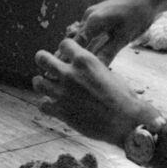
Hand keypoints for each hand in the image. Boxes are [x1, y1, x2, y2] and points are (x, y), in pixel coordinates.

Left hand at [31, 39, 160, 146]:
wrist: (128, 124)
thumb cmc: (124, 98)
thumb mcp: (110, 74)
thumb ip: (92, 69)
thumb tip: (83, 69)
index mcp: (85, 61)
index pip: (64, 43)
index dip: (65, 48)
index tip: (66, 54)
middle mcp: (70, 74)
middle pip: (42, 58)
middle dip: (43, 60)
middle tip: (46, 65)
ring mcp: (63, 93)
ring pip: (38, 82)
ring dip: (41, 83)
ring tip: (46, 85)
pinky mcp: (62, 111)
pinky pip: (43, 105)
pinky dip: (47, 105)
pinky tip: (53, 106)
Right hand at [67, 0, 160, 64]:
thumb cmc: (138, 16)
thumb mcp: (125, 37)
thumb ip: (109, 52)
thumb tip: (97, 68)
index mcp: (93, 21)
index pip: (75, 42)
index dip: (68, 56)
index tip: (65, 68)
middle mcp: (88, 15)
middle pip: (76, 38)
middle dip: (70, 53)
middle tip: (67, 69)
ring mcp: (92, 13)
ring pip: (82, 34)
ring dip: (79, 47)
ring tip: (75, 62)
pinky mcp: (98, 14)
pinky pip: (88, 29)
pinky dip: (87, 40)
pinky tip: (88, 50)